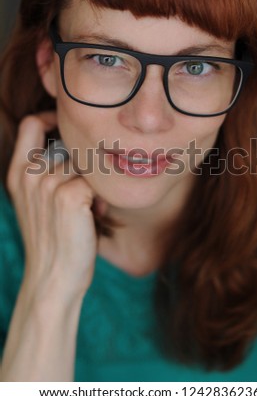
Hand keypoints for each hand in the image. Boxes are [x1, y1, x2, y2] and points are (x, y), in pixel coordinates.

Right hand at [7, 112, 99, 300]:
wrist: (53, 277)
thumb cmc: (52, 238)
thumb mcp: (37, 201)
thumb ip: (47, 172)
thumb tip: (79, 148)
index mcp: (18, 173)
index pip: (31, 124)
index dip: (50, 118)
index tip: (67, 128)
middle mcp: (29, 174)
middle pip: (69, 145)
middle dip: (82, 163)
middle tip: (86, 189)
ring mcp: (48, 184)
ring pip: (86, 165)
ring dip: (94, 183)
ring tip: (89, 206)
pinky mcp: (69, 196)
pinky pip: (97, 182)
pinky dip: (100, 197)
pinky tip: (94, 214)